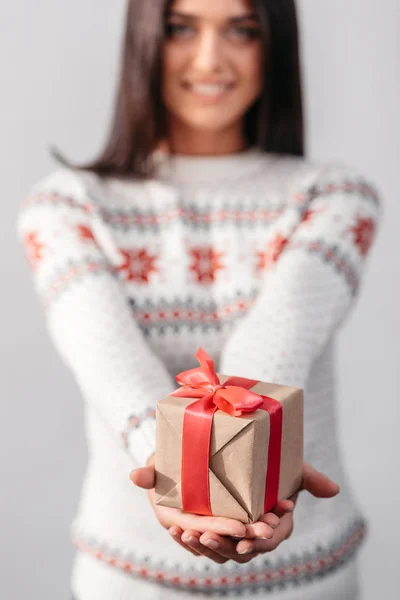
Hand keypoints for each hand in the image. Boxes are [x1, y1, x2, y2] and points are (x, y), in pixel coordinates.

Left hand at [135, 463, 339, 562]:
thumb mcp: (287, 466)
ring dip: (206, 546)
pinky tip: (177, 531)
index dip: (263, 538)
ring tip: (192, 535)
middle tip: (211, 536)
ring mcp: (229, 535)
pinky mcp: (209, 530)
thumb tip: (334, 490)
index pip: (271, 537)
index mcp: (273, 522)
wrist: (235, 454)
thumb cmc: (267, 464)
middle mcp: (251, 533)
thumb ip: (308, 478)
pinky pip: (199, 543)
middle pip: (242, 549)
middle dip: (227, 545)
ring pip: (219, 551)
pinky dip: (188, 540)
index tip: (253, 535)